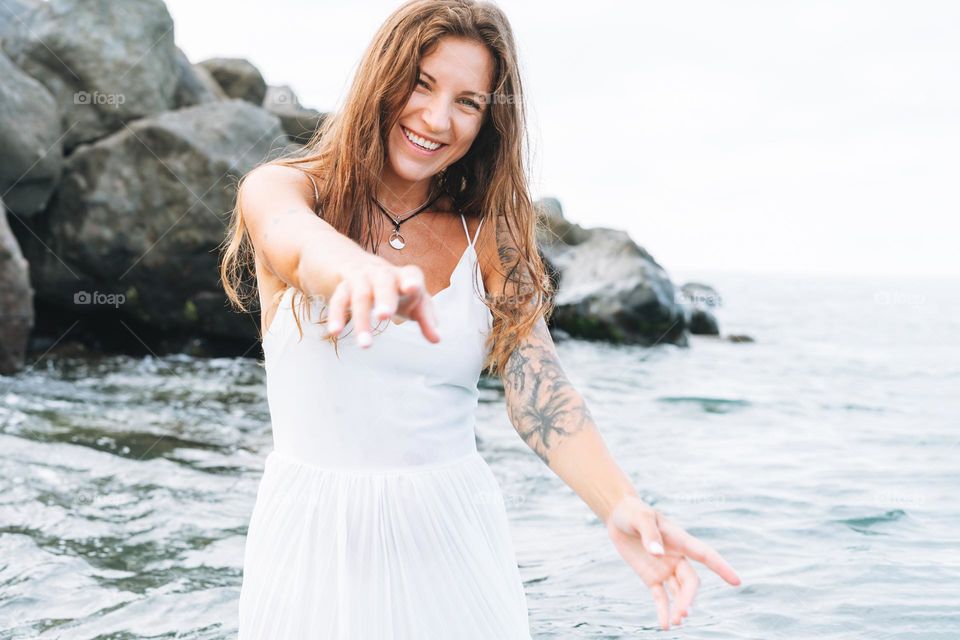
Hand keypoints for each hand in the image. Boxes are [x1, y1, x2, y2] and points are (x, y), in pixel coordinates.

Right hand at [325, 252, 441, 346]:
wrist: (355, 264)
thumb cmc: (393, 288)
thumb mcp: (412, 300)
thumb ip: (426, 318)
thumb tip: (437, 339)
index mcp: (403, 276)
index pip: (411, 275)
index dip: (412, 281)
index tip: (412, 288)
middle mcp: (382, 274)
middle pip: (383, 282)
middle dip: (384, 298)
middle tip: (385, 316)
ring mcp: (361, 279)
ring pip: (360, 296)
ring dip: (361, 319)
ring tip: (365, 345)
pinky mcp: (343, 287)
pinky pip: (338, 300)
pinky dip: (336, 315)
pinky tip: (335, 332)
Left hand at [605, 495, 740, 629]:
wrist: (618, 516)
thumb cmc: (633, 512)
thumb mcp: (640, 517)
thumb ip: (649, 534)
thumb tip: (658, 553)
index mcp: (680, 540)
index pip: (705, 555)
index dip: (721, 567)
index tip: (736, 582)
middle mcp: (677, 557)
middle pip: (691, 582)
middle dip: (689, 598)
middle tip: (682, 613)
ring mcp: (665, 569)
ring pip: (679, 592)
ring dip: (679, 607)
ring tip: (675, 623)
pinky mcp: (651, 577)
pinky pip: (660, 597)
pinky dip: (663, 611)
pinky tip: (665, 626)